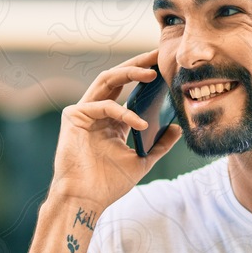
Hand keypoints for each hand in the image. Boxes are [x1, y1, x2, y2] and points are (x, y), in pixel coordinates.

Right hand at [49, 50, 180, 208]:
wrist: (86, 198)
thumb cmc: (109, 183)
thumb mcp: (142, 161)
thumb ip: (159, 144)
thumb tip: (177, 128)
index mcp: (113, 119)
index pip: (130, 89)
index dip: (146, 75)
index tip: (166, 66)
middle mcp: (98, 111)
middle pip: (118, 77)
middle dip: (138, 63)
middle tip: (158, 54)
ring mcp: (84, 112)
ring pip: (107, 80)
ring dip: (130, 73)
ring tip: (152, 72)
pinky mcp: (74, 116)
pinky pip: (103, 106)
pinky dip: (124, 112)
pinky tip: (142, 123)